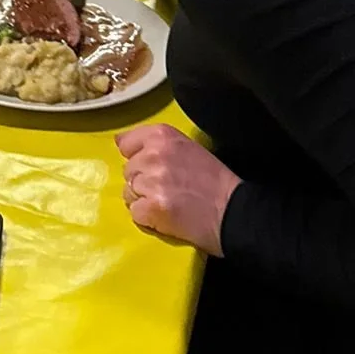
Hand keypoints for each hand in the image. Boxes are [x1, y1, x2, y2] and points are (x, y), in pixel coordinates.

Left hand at [117, 124, 239, 255]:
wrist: (233, 211)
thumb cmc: (214, 180)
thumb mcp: (187, 147)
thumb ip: (157, 145)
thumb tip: (121, 144)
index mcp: (162, 135)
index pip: (126, 143)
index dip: (136, 156)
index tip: (150, 166)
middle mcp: (153, 155)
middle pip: (128, 170)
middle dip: (142, 180)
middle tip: (166, 188)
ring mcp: (151, 182)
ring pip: (129, 192)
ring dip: (143, 199)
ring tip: (167, 202)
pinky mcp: (151, 208)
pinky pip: (135, 212)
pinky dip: (147, 217)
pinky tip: (165, 216)